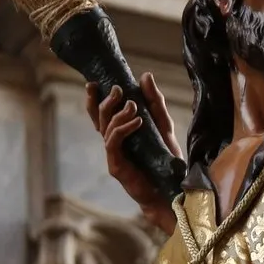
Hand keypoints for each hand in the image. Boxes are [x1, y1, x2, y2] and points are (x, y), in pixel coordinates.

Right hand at [85, 73, 181, 234]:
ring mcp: (113, 155)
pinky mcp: (116, 166)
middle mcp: (113, 142)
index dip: (93, 99)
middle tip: (117, 90)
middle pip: (99, 118)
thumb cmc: (165, 158)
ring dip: (119, 114)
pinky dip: (123, 129)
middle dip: (106, 101)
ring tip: (133, 106)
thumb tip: (145, 75)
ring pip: (106, 128)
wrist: (171, 188)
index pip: (100, 114)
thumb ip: (154, 102)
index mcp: (120, 132)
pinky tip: (137, 122)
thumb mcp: (162, 124)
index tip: (93, 83)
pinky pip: (113, 142)